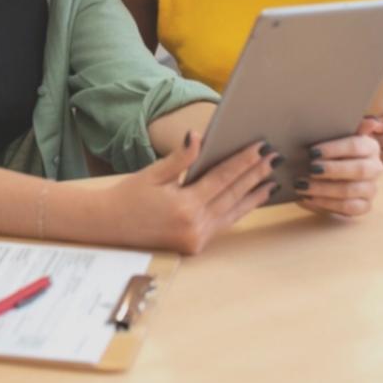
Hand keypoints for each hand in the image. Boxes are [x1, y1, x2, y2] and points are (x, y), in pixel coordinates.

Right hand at [100, 133, 279, 254]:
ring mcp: (196, 239)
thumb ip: (180, 158)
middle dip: (255, 175)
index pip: (222, 178)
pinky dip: (238, 210)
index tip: (261, 147)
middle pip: (232, 195)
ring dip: (253, 195)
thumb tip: (198, 136)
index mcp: (184, 206)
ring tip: (272, 180)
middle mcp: (194, 225)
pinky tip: (250, 200)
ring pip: (232, 212)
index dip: (243, 162)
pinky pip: (223, 224)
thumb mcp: (153, 173)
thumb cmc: (128, 196)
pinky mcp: (194, 246)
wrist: (108, 226)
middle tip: (274, 158)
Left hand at [293, 132, 382, 217]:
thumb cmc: (332, 151)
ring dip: (323, 189)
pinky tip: (308, 198)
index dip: (334, 149)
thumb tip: (374, 122)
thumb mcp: (336, 135)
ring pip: (350, 190)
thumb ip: (348, 126)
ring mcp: (371, 188)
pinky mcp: (364, 206)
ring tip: (302, 185)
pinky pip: (348, 208)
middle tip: (309, 169)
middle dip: (331, 170)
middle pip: (358, 170)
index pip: (356, 146)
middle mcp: (375, 168)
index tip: (312, 151)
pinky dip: (326, 204)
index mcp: (371, 146)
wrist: (331, 174)